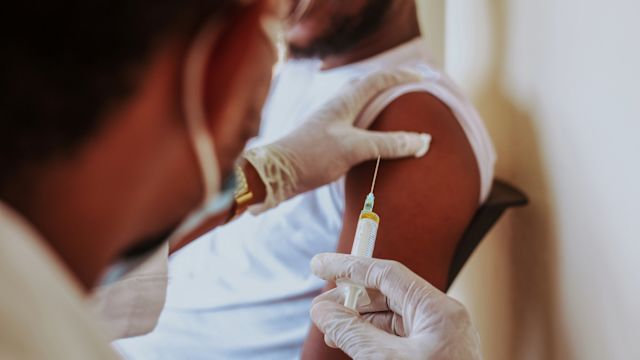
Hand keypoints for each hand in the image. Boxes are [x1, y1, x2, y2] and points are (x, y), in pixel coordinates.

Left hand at [243, 69, 430, 212]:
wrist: (275, 174)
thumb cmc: (312, 156)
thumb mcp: (354, 148)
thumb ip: (387, 144)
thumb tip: (423, 140)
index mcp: (344, 102)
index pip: (377, 80)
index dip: (400, 76)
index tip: (420, 77)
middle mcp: (335, 107)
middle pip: (364, 86)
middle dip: (387, 84)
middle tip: (406, 87)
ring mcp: (327, 122)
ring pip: (355, 104)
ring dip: (374, 102)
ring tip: (391, 108)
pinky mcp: (322, 138)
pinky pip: (350, 121)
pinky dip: (365, 121)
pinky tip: (366, 135)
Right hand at [309, 253, 481, 359]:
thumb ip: (351, 332)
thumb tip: (322, 311)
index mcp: (438, 310)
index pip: (387, 273)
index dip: (350, 266)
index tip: (320, 265)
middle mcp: (440, 318)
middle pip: (388, 293)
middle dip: (352, 298)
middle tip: (322, 306)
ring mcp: (438, 337)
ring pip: (390, 316)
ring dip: (358, 320)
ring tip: (331, 328)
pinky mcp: (432, 353)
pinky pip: (397, 336)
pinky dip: (371, 337)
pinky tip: (351, 342)